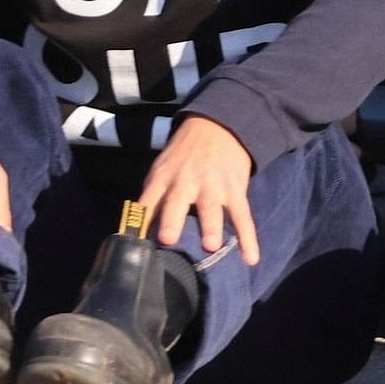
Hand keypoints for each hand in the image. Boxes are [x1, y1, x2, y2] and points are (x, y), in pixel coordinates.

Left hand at [141, 116, 259, 265]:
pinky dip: (249, 237)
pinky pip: (243, 215)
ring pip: (211, 207)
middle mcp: (186, 181)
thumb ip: (153, 196)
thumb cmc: (184, 154)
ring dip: (211, 226)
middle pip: (177, 202)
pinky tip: (251, 258)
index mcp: (163, 177)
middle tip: (168, 239)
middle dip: (173, 220)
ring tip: (211, 246)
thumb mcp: (163, 167)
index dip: (139, 220)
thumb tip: (139, 232)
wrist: (219, 125)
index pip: (147, 201)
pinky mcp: (235, 189)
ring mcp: (213, 185)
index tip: (133, 243)